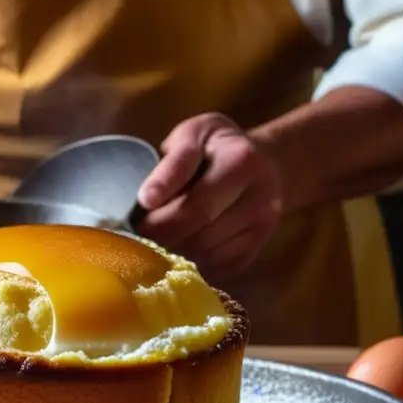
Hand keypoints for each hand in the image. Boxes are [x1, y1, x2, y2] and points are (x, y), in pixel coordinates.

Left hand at [136, 113, 282, 277]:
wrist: (265, 164)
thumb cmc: (215, 147)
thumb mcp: (193, 136)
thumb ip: (172, 163)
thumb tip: (147, 199)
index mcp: (239, 159)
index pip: (195, 191)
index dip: (162, 204)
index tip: (138, 210)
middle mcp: (259, 192)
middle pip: (201, 225)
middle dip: (162, 233)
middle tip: (137, 234)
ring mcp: (262, 223)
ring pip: (208, 251)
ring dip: (174, 253)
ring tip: (152, 244)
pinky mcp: (258, 247)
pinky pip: (219, 266)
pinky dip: (192, 266)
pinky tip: (176, 256)